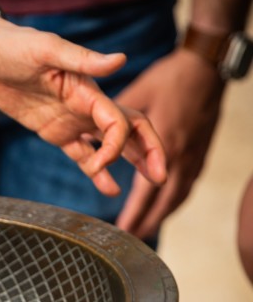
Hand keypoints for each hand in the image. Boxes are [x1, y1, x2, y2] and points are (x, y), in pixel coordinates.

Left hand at [0, 7, 166, 195]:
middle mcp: (86, 106)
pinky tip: (110, 188)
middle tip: (161, 177)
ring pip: (110, 144)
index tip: (103, 162)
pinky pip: (81, 154)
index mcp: (88, 90)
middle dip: (147, 152)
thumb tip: (121, 60)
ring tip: (147, 184)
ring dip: (130, 162)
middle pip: (127, 131)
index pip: (119, 121)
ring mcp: (72, 120)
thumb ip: (84, 59)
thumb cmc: (13, 46)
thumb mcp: (47, 49)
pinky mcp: (55, 132)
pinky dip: (96, 171)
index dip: (119, 144)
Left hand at [115, 48, 223, 238]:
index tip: (124, 228)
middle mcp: (181, 155)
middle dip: (148, 220)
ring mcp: (194, 154)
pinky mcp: (199, 149)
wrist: (207, 65)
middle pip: (164, 199)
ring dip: (162, 213)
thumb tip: (94, 134)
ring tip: (147, 228)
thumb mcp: (140, 93)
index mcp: (165, 144)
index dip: (136, 210)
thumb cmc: (171, 76)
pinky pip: (187, 183)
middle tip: (132, 237)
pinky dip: (174, 198)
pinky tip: (166, 203)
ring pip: (178, 194)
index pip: (148, 189)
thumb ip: (117, 118)